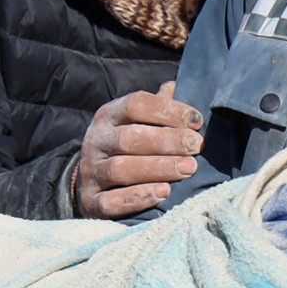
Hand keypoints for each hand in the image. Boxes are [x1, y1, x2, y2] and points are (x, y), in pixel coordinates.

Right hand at [75, 81, 202, 218]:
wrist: (89, 184)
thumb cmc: (125, 148)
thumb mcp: (135, 122)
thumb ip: (157, 107)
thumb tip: (176, 86)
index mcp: (109, 116)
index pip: (135, 105)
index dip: (168, 110)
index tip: (197, 121)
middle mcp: (96, 141)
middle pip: (129, 138)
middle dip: (167, 141)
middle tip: (197, 146)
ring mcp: (91, 172)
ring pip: (120, 169)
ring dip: (158, 168)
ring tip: (188, 169)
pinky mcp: (91, 202)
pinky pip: (112, 201)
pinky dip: (138, 197)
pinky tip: (164, 193)